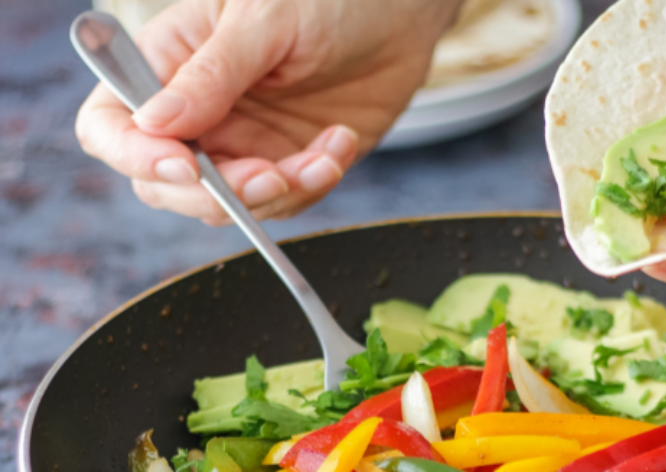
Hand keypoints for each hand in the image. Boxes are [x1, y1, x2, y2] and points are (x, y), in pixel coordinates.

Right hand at [76, 0, 460, 224]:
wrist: (397, 13)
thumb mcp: (265, 19)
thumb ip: (213, 72)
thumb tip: (156, 123)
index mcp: (168, 66)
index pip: (112, 125)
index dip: (134, 155)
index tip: (185, 166)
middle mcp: (198, 113)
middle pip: (165, 184)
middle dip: (216, 194)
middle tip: (271, 176)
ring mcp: (243, 144)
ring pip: (229, 205)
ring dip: (277, 193)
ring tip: (324, 155)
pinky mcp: (288, 162)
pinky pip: (287, 200)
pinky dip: (314, 183)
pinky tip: (340, 143)